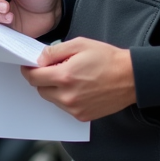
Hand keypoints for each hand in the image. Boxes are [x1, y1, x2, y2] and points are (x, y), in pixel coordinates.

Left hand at [21, 38, 135, 121]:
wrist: (131, 77)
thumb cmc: (107, 58)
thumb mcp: (79, 44)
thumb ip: (54, 52)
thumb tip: (39, 59)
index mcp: (64, 77)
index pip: (33, 77)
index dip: (29, 70)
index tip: (29, 66)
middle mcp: (67, 96)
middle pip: (40, 89)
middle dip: (42, 79)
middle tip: (54, 68)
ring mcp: (75, 108)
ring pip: (52, 99)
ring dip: (54, 89)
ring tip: (71, 77)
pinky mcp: (82, 116)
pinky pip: (64, 107)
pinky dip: (65, 98)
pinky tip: (79, 87)